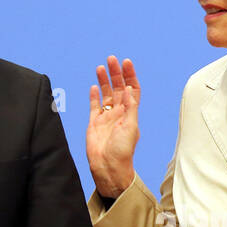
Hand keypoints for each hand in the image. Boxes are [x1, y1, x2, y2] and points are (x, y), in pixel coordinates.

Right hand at [85, 55, 139, 197]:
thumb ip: (130, 108)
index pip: (132, 90)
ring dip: (104, 80)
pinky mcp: (94, 123)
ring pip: (106, 94)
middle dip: (116, 73)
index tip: (126, 63)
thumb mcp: (130, 128)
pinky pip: (94, 105)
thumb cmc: (122, 151)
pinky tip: (94, 86)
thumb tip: (130, 89)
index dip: (130, 76)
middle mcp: (119, 113)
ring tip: (101, 67)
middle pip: (119, 88)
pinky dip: (94, 95)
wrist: (108, 167)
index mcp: (130, 113)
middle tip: (111, 59)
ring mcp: (106, 117)